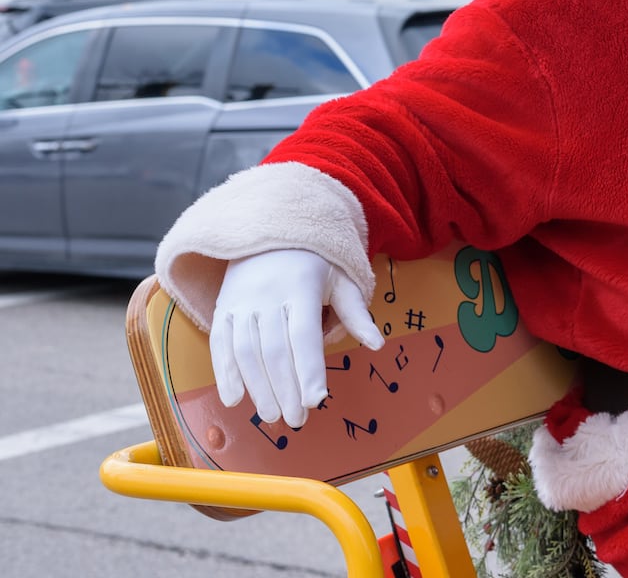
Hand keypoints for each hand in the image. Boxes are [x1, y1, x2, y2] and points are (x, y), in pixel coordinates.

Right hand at [210, 249, 382, 428]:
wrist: (269, 236)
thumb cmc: (314, 265)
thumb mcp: (342, 279)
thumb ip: (356, 313)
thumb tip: (378, 344)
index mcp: (302, 288)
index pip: (304, 335)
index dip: (309, 370)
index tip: (316, 400)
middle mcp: (267, 295)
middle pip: (275, 350)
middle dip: (285, 388)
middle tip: (296, 420)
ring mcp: (241, 302)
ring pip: (246, 351)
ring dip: (257, 387)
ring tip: (272, 415)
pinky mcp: (223, 309)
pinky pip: (220, 343)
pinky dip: (224, 372)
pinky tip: (234, 399)